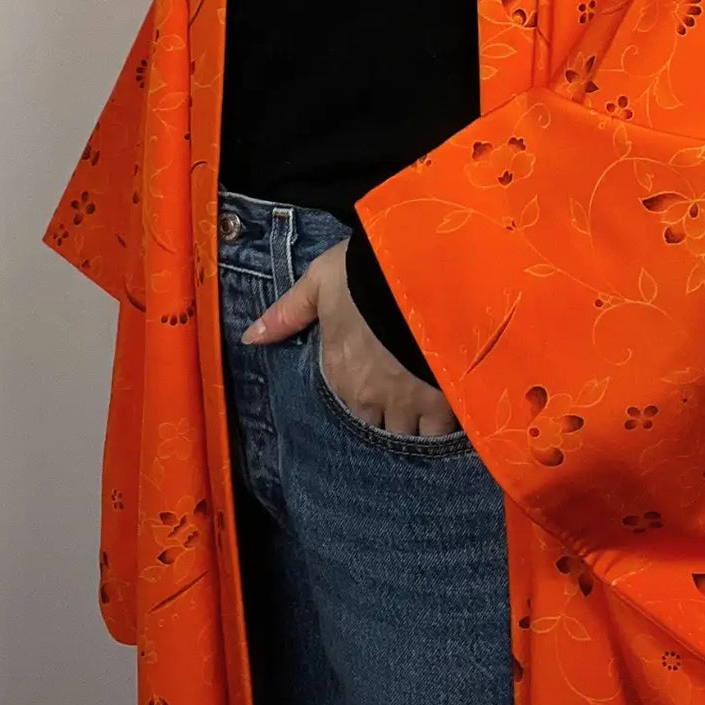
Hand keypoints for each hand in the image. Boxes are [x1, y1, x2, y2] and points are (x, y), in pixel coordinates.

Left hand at [239, 238, 460, 436]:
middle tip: (407, 399)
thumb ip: (287, 313)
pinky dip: (447, 424)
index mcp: (339, 371)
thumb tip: (249, 338)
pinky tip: (454, 410)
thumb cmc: (364, 272)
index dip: (364, 394)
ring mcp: (407, 402)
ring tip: (431, 407)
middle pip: (379, 426)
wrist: (418, 269)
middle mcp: (369, 396)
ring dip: (417, 425)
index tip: (378, 382)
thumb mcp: (319, 281)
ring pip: (409, 434)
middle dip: (391, 418)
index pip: (347, 402)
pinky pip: (443, 431)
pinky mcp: (442, 400)